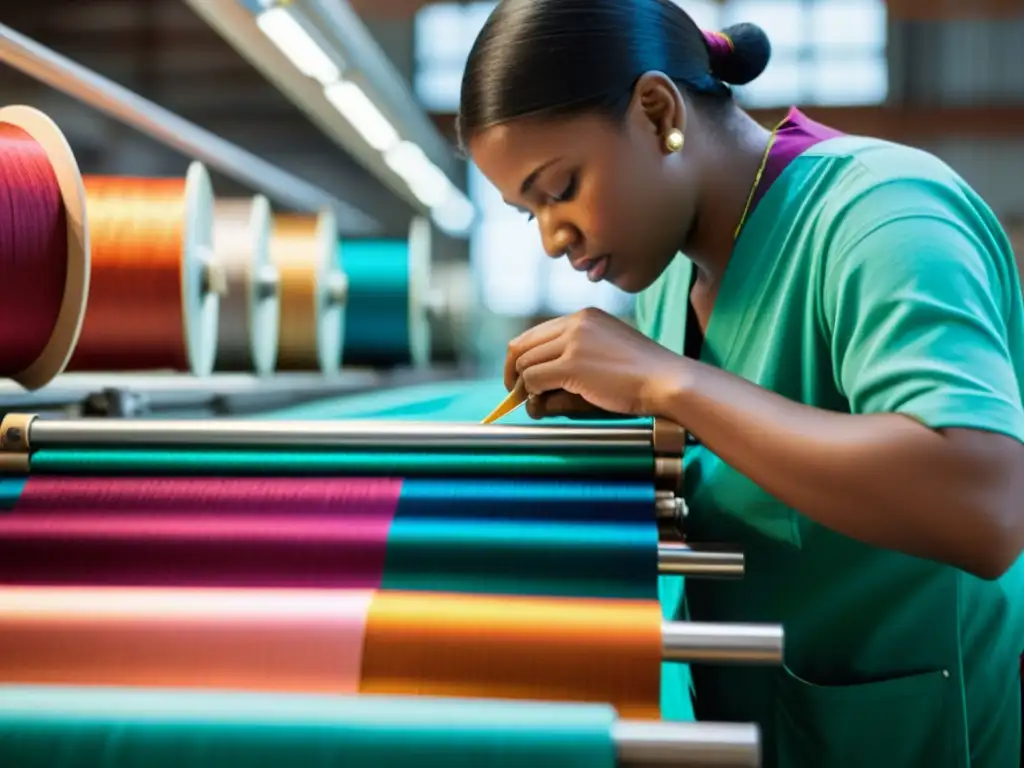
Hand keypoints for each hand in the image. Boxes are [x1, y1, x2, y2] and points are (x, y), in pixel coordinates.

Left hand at [505, 307, 688, 418]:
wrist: (668, 381)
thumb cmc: (643, 376)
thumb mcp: (605, 355)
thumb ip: (573, 359)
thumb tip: (539, 384)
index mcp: (584, 317)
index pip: (537, 333)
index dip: (524, 357)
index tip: (522, 377)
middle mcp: (575, 323)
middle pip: (523, 345)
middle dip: (514, 371)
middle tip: (516, 394)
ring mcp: (573, 343)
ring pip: (526, 364)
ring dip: (524, 386)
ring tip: (533, 402)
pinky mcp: (572, 365)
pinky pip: (534, 380)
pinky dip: (532, 393)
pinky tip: (542, 403)